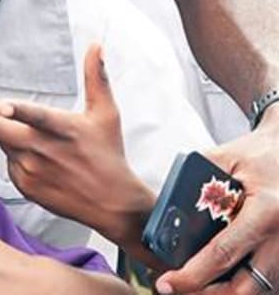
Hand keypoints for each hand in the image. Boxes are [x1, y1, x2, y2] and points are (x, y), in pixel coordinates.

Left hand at [0, 43, 155, 248]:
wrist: (114, 206)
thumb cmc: (109, 154)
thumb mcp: (106, 114)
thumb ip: (96, 77)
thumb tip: (96, 44)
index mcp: (62, 129)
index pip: (36, 117)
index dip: (19, 110)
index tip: (0, 104)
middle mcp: (42, 150)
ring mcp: (32, 171)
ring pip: (4, 143)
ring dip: (10, 136)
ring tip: (43, 144)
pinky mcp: (26, 187)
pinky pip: (10, 164)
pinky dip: (17, 157)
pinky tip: (42, 162)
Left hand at [156, 107, 278, 293]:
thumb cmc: (258, 155)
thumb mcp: (225, 157)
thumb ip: (198, 181)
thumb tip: (170, 210)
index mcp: (266, 212)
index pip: (223, 254)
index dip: (192, 274)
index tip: (167, 283)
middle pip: (245, 287)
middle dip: (207, 294)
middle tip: (175, 289)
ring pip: (258, 290)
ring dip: (226, 293)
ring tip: (193, 285)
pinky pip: (268, 281)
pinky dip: (243, 283)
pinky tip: (218, 278)